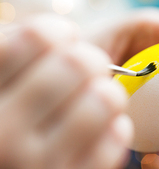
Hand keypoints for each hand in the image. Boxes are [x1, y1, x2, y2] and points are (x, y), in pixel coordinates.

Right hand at [0, 14, 132, 168]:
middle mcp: (4, 134)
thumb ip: (18, 52)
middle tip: (88, 68)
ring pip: (104, 100)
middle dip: (91, 59)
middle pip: (76, 64)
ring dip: (109, 93)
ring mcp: (38, 164)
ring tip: (100, 97)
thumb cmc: (7, 120)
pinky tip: (105, 127)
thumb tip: (64, 33)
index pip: (36, 38)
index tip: (65, 39)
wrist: (13, 164)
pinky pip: (116, 140)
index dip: (58, 32)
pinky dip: (117, 127)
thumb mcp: (1, 81)